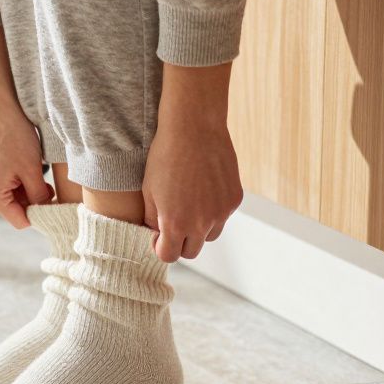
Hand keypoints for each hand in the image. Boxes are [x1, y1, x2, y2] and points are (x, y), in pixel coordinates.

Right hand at [0, 104, 52, 227]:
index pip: (20, 221)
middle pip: (16, 209)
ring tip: (34, 169)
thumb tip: (46, 210)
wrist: (0, 107)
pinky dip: (19, 179)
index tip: (52, 201)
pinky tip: (25, 163)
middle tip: (47, 182)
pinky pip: (6, 185)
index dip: (39, 214)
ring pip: (13, 197)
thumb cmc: (15, 136)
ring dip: (27, 188)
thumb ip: (39, 197)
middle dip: (33, 199)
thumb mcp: (32, 171)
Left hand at [141, 63, 242, 261]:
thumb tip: (158, 236)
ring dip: (199, 228)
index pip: (169, 256)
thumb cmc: (164, 157)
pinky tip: (204, 188)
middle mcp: (202, 222)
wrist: (194, 127)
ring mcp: (221, 212)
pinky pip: (223, 215)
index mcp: (175, 223)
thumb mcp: (149, 191)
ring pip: (209, 235)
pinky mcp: (234, 199)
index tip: (158, 235)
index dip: (161, 247)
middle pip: (191, 251)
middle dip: (180, 241)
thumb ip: (153, 220)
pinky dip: (213, 210)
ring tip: (189, 203)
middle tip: (173, 222)